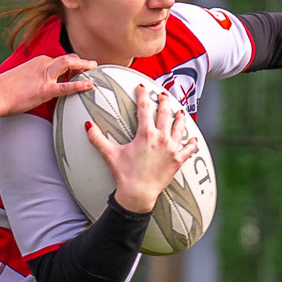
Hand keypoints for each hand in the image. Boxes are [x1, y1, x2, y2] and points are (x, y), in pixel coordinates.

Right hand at [0, 53, 95, 116]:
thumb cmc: (1, 91)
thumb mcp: (19, 80)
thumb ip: (31, 82)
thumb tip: (34, 90)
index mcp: (37, 62)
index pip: (59, 60)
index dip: (71, 64)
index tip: (78, 69)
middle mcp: (42, 64)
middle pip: (67, 59)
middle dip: (81, 62)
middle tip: (91, 65)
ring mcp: (44, 76)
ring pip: (69, 64)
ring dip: (84, 65)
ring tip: (95, 69)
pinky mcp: (44, 89)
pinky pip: (67, 86)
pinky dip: (80, 84)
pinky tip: (89, 85)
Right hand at [83, 85, 196, 213]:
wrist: (138, 194)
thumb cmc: (125, 174)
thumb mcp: (109, 154)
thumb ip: (97, 138)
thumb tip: (88, 125)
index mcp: (145, 134)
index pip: (144, 108)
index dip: (142, 95)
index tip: (142, 88)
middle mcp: (161, 138)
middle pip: (165, 113)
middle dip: (164, 101)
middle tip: (163, 95)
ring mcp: (172, 148)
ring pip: (180, 128)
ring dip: (180, 118)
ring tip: (180, 111)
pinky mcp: (177, 160)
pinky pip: (188, 149)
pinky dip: (192, 143)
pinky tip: (194, 139)